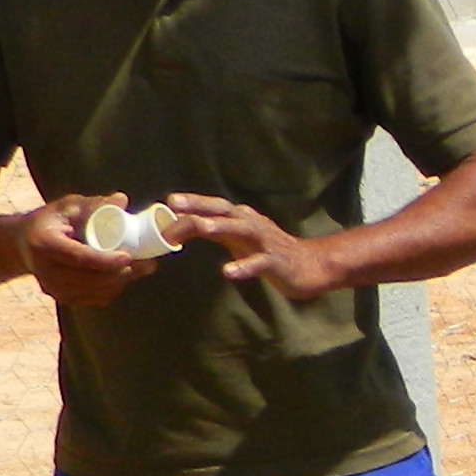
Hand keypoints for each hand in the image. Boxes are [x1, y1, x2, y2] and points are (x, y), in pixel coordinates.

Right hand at [21, 195, 149, 311]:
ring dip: (122, 282)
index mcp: (44, 244)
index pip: (78, 258)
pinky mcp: (62, 298)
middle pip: (90, 279)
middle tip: (147, 263)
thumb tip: (122, 200)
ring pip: (95, 292)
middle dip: (122, 273)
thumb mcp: (67, 206)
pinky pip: (94, 298)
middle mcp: (45, 270)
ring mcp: (53, 288)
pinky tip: (125, 276)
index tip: (128, 256)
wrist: (22, 244)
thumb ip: (94, 204)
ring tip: (142, 267)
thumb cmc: (49, 221)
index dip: (105, 260)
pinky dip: (113, 289)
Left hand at [164, 195, 336, 297]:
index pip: (211, 207)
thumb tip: (183, 225)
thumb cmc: (270, 252)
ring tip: (201, 228)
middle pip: (222, 211)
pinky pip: (258, 263)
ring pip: (240, 230)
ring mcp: (264, 242)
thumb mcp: (239, 237)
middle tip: (174, 204)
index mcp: (240, 218)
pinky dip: (243, 267)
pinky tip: (228, 272)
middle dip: (198, 206)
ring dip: (220, 227)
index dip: (189, 205)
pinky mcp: (276, 262)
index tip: (164, 207)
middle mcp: (250, 224)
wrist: (312, 266)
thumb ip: (215, 230)